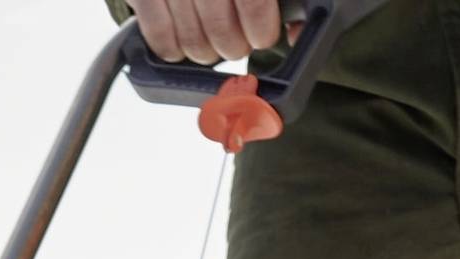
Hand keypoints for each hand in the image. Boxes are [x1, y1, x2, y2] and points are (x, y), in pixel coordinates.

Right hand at [130, 0, 282, 65]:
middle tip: (236, 41)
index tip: (262, 35)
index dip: (260, 29)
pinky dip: (174, 49)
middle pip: (221, 28)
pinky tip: (183, 43)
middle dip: (233, 45)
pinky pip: (160, 36)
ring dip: (206, 52)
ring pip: (192, 39)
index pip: (253, 2)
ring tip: (212, 43)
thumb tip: (298, 32)